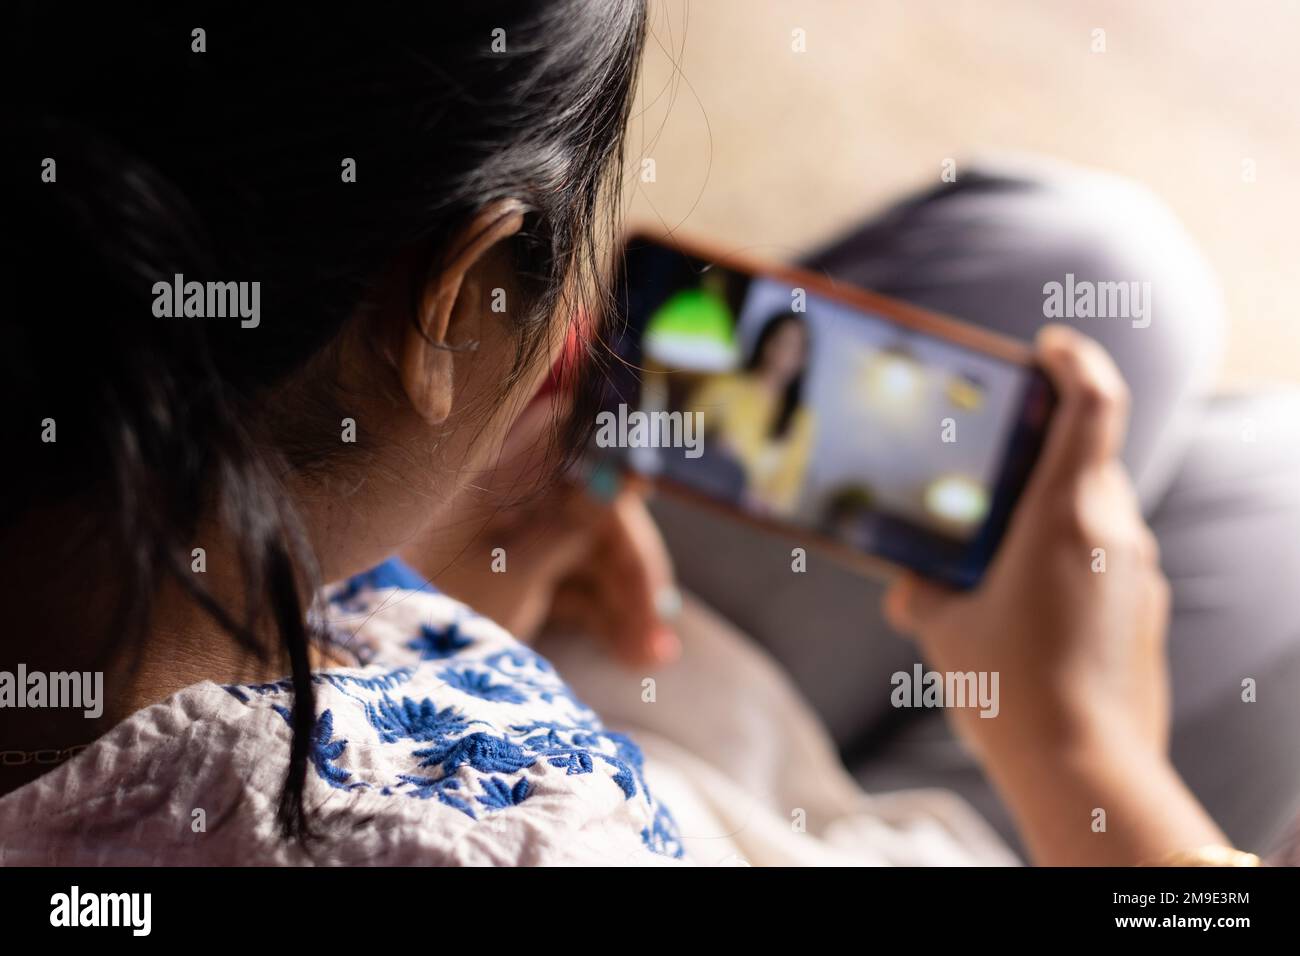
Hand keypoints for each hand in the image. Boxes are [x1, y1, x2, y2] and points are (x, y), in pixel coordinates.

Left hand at [406, 393, 680, 666]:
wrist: (377, 663)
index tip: (644, 489)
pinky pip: (572, 583)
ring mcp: (512, 534)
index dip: (614, 460)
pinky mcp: (514, 573)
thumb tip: (631, 471)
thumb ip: (573, 523)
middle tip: (657, 629)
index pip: (573, 440)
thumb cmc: (427, 609)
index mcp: (500, 473)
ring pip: (589, 553)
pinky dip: (600, 615)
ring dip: (624, 602)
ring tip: (652, 656)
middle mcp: (511, 495)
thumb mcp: (507, 574)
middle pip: (593, 508)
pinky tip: (633, 652)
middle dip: (630, 567)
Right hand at [884, 325, 1170, 763]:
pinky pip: (1107, 557)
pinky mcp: (1145, 610)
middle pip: (1088, 459)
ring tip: (998, 550)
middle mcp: (1115, 532)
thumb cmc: (1009, 691)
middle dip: (1042, 452)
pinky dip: (1070, 556)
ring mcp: (1138, 572)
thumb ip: (925, 591)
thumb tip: (911, 585)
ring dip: (1053, 511)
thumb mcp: (943, 630)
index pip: (1093, 403)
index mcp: (1066, 515)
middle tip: (990, 466)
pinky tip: (1026, 603)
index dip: (1074, 359)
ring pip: (1097, 511)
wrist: (1085, 770)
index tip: (1048, 346)